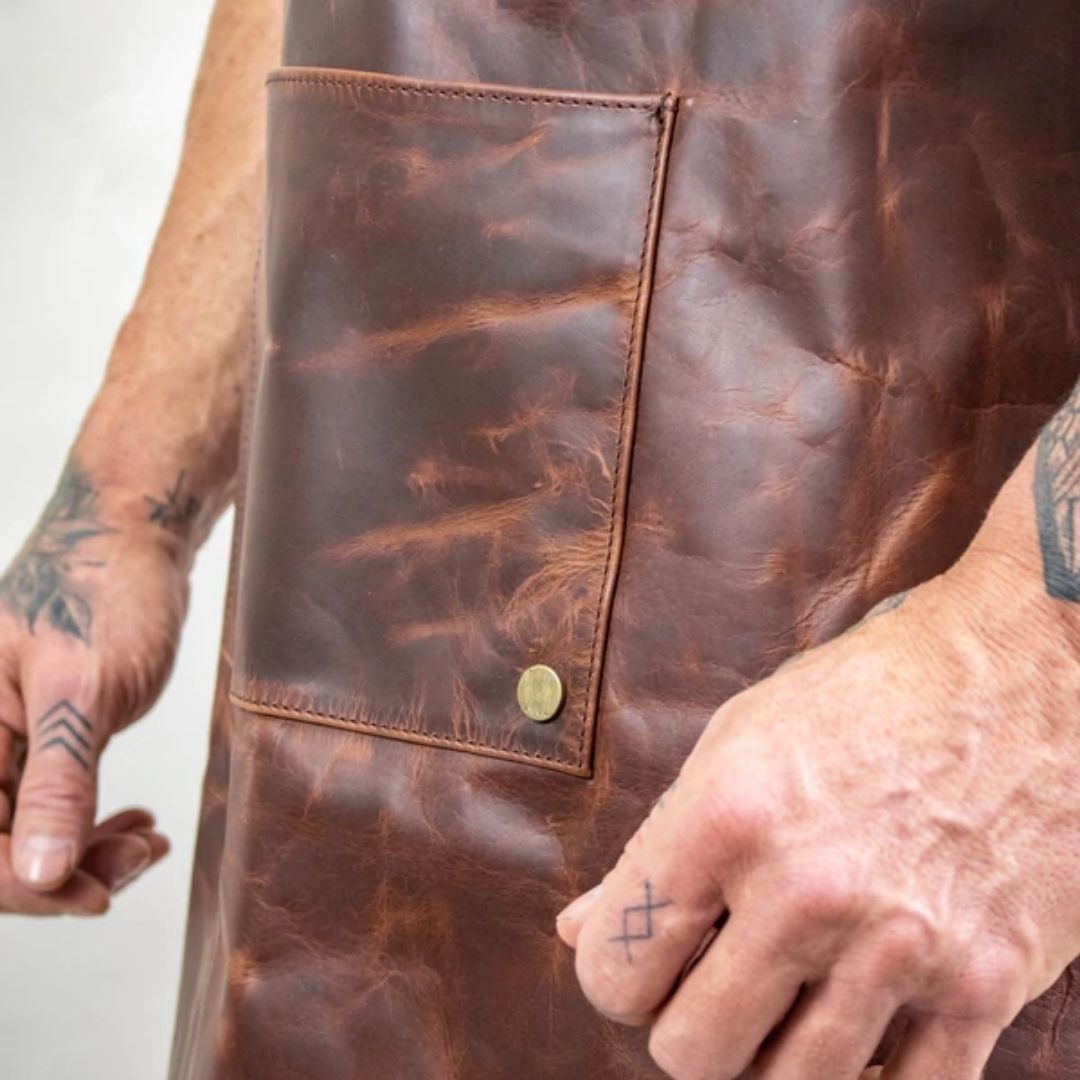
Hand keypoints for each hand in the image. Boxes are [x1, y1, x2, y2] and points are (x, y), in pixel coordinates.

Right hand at [0, 461, 184, 909]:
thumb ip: (56, 780)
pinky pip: (46, 803)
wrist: (133, 538)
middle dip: (61, 872)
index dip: (22, 885)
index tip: (93, 894)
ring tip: (146, 846)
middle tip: (135, 863)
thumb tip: (40, 872)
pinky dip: (90, 824)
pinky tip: (135, 826)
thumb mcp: (83, 687)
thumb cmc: (102, 590)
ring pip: (22, 831)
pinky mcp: (33, 738)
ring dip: (83, 851)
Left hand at [556, 561, 1079, 1078]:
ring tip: (786, 997)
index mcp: (726, 819)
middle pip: (691, 1053)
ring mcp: (900, 947)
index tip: (647, 959)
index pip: (615, 971)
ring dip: (774, 1055)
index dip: (618, 974)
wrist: (1019, 674)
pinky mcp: (985, 984)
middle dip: (689, 1025)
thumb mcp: (736, 744)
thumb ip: (656, 849)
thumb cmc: (863, 699)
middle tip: (716, 982)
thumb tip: (579, 932)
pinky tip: (859, 1026)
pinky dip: (870, 1076)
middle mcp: (806, 890)